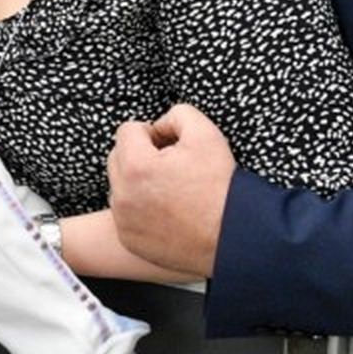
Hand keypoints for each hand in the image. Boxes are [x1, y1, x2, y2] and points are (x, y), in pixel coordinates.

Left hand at [106, 104, 235, 278]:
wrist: (234, 238)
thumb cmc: (220, 186)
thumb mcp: (206, 134)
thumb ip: (177, 114)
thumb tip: (158, 125)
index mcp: (136, 166)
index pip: (127, 130)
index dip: (152, 133)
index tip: (172, 147)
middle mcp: (123, 194)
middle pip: (118, 157)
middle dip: (140, 155)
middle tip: (172, 167)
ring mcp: (123, 220)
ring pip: (120, 186)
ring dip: (137, 182)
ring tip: (170, 190)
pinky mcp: (128, 239)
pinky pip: (124, 213)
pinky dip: (139, 209)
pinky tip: (166, 211)